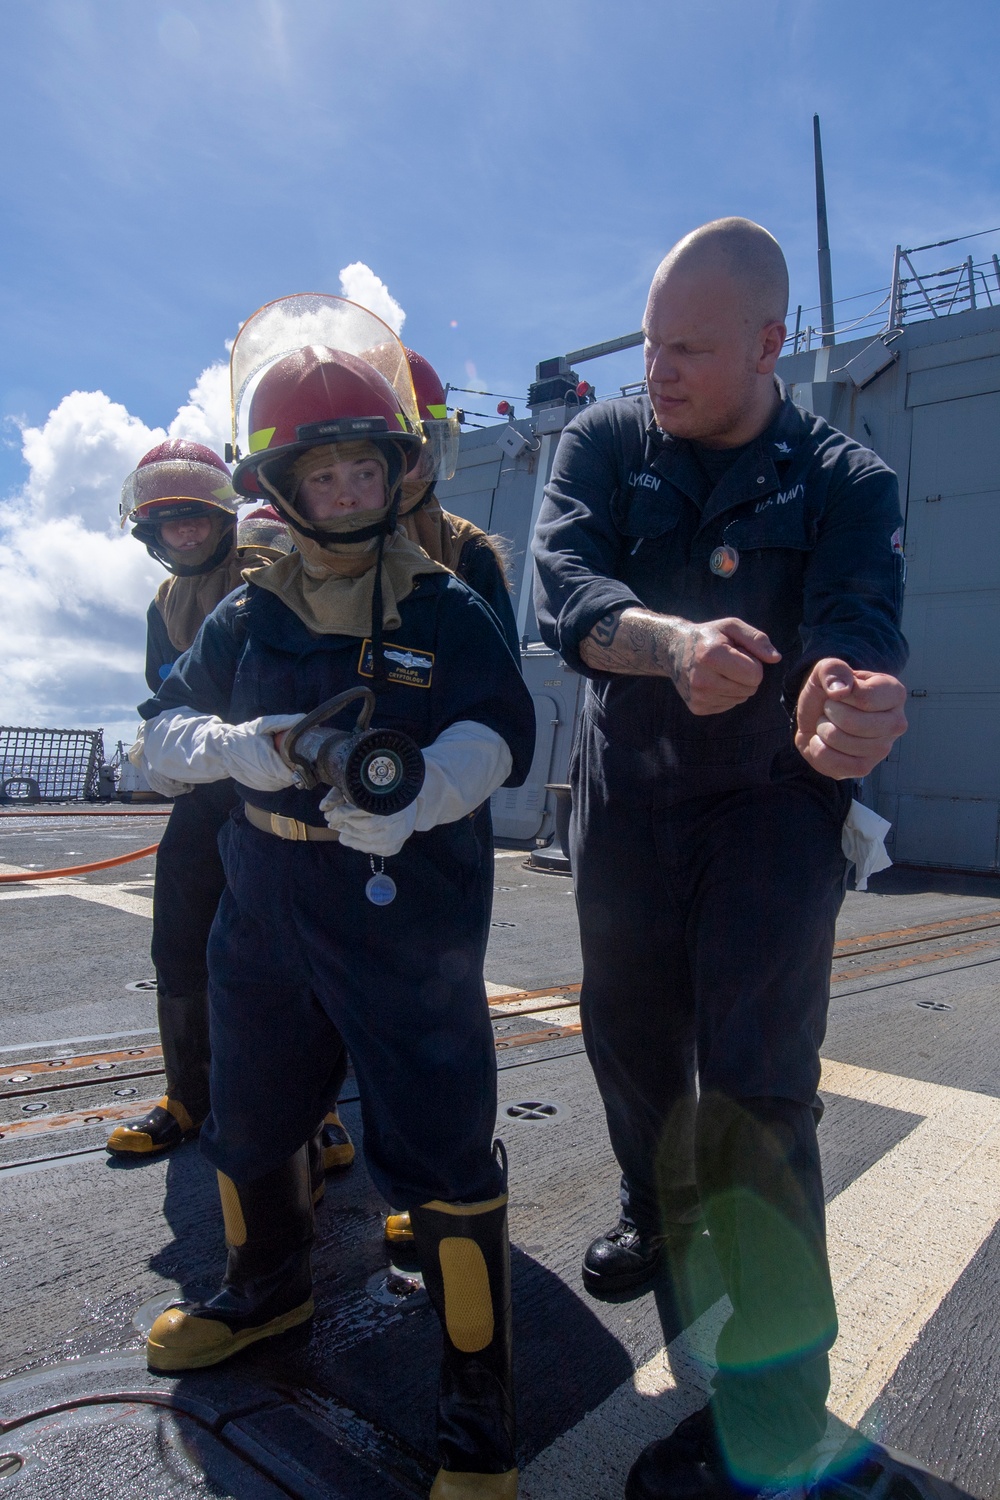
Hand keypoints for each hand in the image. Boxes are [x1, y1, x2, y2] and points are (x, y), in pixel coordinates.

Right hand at [218, 715, 301, 790]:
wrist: (223, 751)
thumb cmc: (244, 736)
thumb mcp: (263, 725)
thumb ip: (284, 722)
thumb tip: (304, 718)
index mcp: (270, 763)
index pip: (294, 773)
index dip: (301, 765)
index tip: (302, 755)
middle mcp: (267, 778)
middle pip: (292, 778)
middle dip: (295, 767)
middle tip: (293, 754)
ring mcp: (264, 784)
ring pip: (284, 782)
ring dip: (287, 772)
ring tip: (282, 759)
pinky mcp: (260, 787)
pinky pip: (276, 784)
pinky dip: (278, 776)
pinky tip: (274, 765)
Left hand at [320, 789, 418, 855]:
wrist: (407, 808)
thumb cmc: (380, 796)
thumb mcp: (362, 790)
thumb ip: (342, 795)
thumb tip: (324, 808)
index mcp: (393, 801)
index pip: (364, 810)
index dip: (344, 813)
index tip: (331, 814)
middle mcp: (399, 819)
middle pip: (366, 827)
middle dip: (346, 825)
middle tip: (333, 822)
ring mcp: (399, 836)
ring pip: (367, 840)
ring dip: (350, 836)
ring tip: (340, 830)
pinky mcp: (394, 848)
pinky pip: (371, 850)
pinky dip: (358, 844)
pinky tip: (350, 838)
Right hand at [665, 617, 780, 715]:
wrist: (674, 650)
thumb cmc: (709, 636)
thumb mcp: (732, 626)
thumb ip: (757, 639)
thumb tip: (776, 658)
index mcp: (710, 656)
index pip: (755, 675)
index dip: (753, 663)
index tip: (739, 654)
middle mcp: (701, 680)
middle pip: (750, 689)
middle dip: (747, 675)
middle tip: (729, 662)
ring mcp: (698, 697)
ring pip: (741, 699)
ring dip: (737, 685)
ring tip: (720, 671)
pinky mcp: (697, 708)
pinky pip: (729, 705)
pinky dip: (727, 694)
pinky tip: (714, 681)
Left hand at [795, 659, 906, 778]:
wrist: (816, 715)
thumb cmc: (829, 692)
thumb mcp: (827, 670)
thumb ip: (833, 670)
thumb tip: (840, 691)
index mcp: (895, 694)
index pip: (866, 699)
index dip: (841, 695)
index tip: (838, 693)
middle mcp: (896, 723)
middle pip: (856, 724)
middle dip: (830, 713)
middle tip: (830, 709)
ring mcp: (882, 749)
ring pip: (844, 743)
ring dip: (823, 730)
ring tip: (828, 723)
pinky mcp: (865, 768)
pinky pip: (836, 765)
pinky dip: (819, 750)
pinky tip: (823, 741)